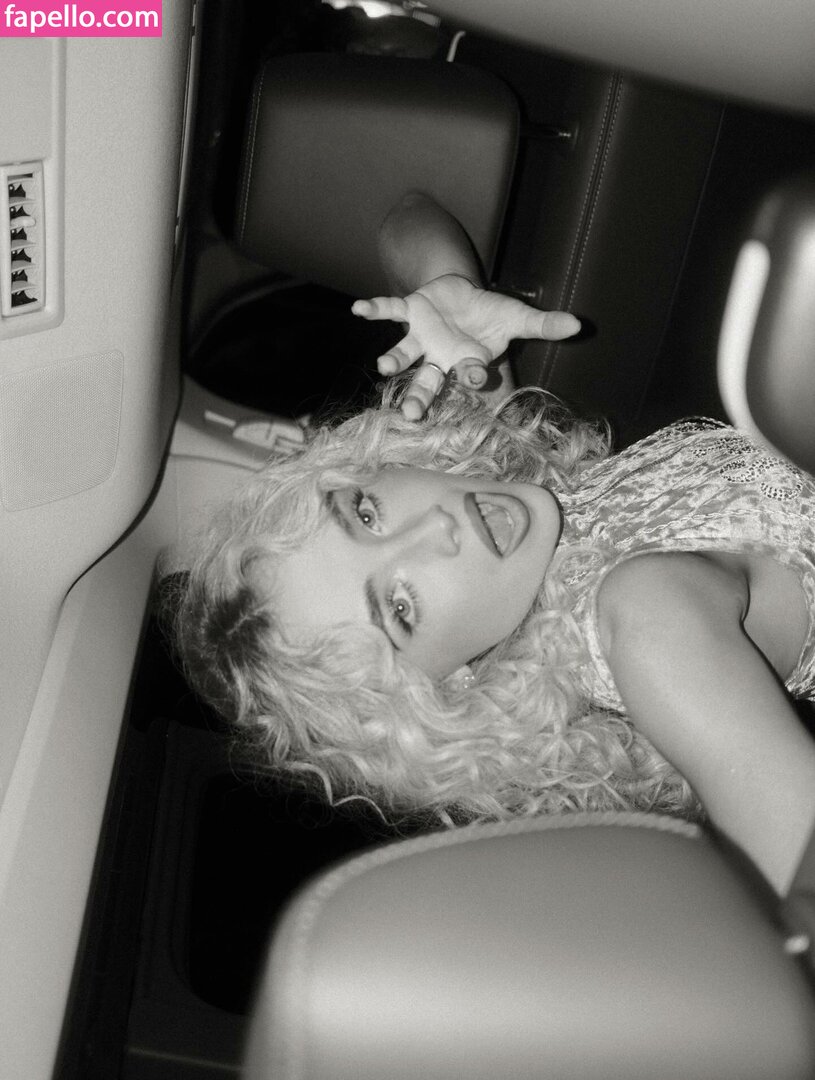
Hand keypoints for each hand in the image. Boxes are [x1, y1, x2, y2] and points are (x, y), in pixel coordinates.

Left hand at [352, 274, 579, 419]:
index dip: (471, 376)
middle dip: (419, 397)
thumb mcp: (517, 318)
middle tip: (411, 415)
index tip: (475, 375)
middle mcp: (439, 357)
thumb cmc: (489, 315)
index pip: (468, 375)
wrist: (462, 293)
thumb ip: (543, 325)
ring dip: (393, 359)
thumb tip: (579, 324)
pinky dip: (375, 310)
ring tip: (383, 368)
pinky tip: (358, 310)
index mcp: (465, 362)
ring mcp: (422, 337)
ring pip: (405, 353)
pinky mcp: (410, 312)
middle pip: (427, 382)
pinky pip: (390, 311)